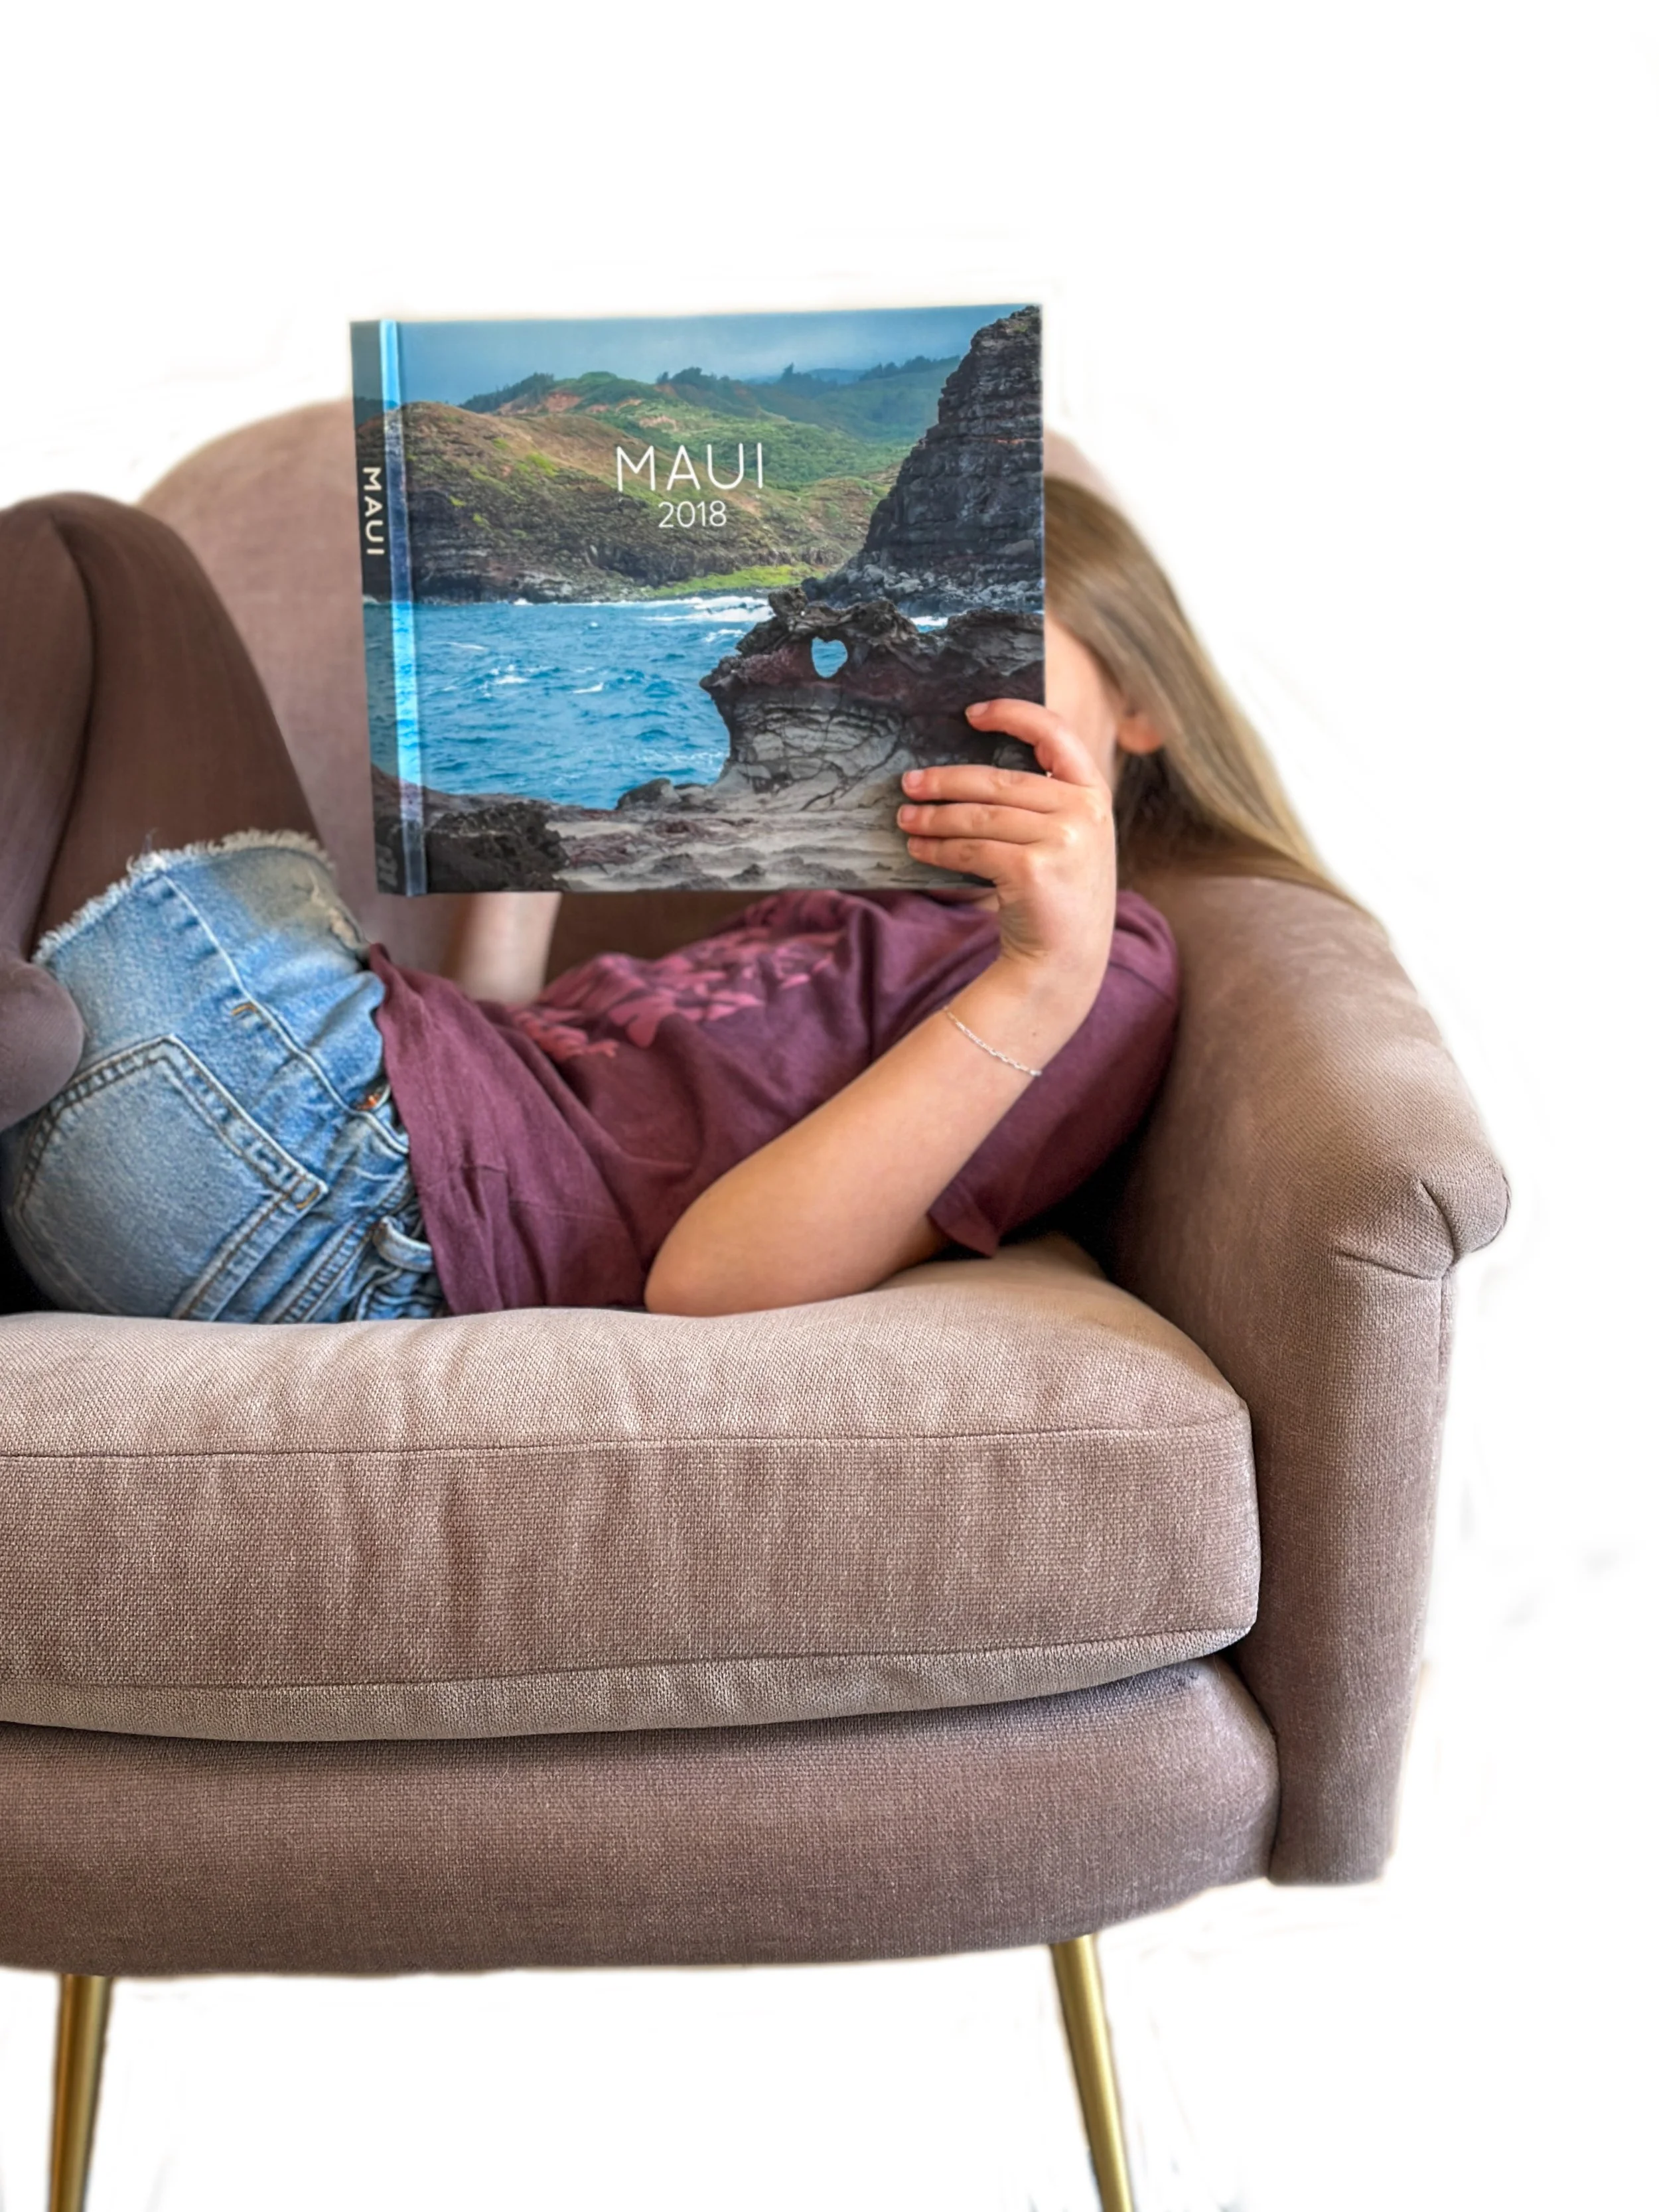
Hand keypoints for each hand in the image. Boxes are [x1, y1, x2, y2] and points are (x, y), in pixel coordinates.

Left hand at [896, 699, 1117, 991]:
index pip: (1055, 733)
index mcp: (1093, 792)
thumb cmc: (1057, 894)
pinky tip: (918, 849)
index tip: (971, 714)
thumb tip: (964, 770)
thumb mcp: (1067, 837)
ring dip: (934, 817)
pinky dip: (938, 849)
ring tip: (905, 819)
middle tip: (909, 783)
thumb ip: (1041, 799)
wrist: (1067, 960)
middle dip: (946, 780)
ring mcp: (1063, 841)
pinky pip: (971, 850)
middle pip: (998, 780)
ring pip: (979, 816)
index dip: (1013, 715)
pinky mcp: (1032, 870)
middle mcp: (1084, 812)